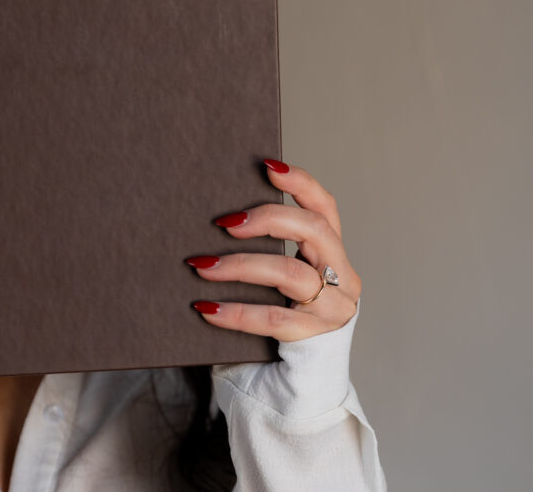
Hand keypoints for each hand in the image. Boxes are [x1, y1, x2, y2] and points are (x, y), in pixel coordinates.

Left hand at [187, 159, 361, 341]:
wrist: (307, 378)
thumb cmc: (288, 313)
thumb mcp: (287, 275)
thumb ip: (272, 247)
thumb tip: (219, 218)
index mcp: (335, 254)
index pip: (326, 207)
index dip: (301, 183)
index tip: (267, 166)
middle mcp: (343, 277)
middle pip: (313, 231)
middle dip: (268, 219)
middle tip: (225, 223)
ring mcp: (333, 309)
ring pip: (290, 274)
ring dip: (240, 265)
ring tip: (202, 265)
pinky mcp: (314, 338)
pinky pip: (273, 319)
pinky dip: (235, 311)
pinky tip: (206, 308)